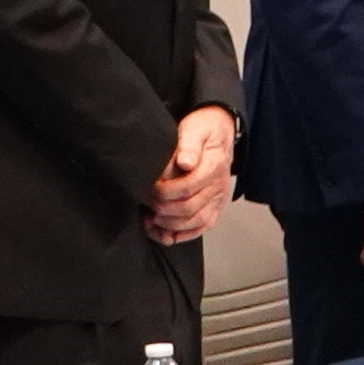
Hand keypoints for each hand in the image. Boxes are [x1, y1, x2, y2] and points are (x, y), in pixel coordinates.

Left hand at [148, 106, 236, 247]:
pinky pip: (201, 227)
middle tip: (145, 204)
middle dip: (162, 209)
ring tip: (150, 220)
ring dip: (170, 225)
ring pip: (195, 222)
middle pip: (189, 208)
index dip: (164, 192)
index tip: (149, 189)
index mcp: (213, 167)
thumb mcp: (195, 129)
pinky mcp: (214, 207)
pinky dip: (183, 235)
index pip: (187, 187)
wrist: (219, 131)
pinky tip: (165, 234)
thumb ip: (189, 145)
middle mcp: (218, 186)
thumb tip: (185, 162)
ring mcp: (217, 199)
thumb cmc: (203, 130)